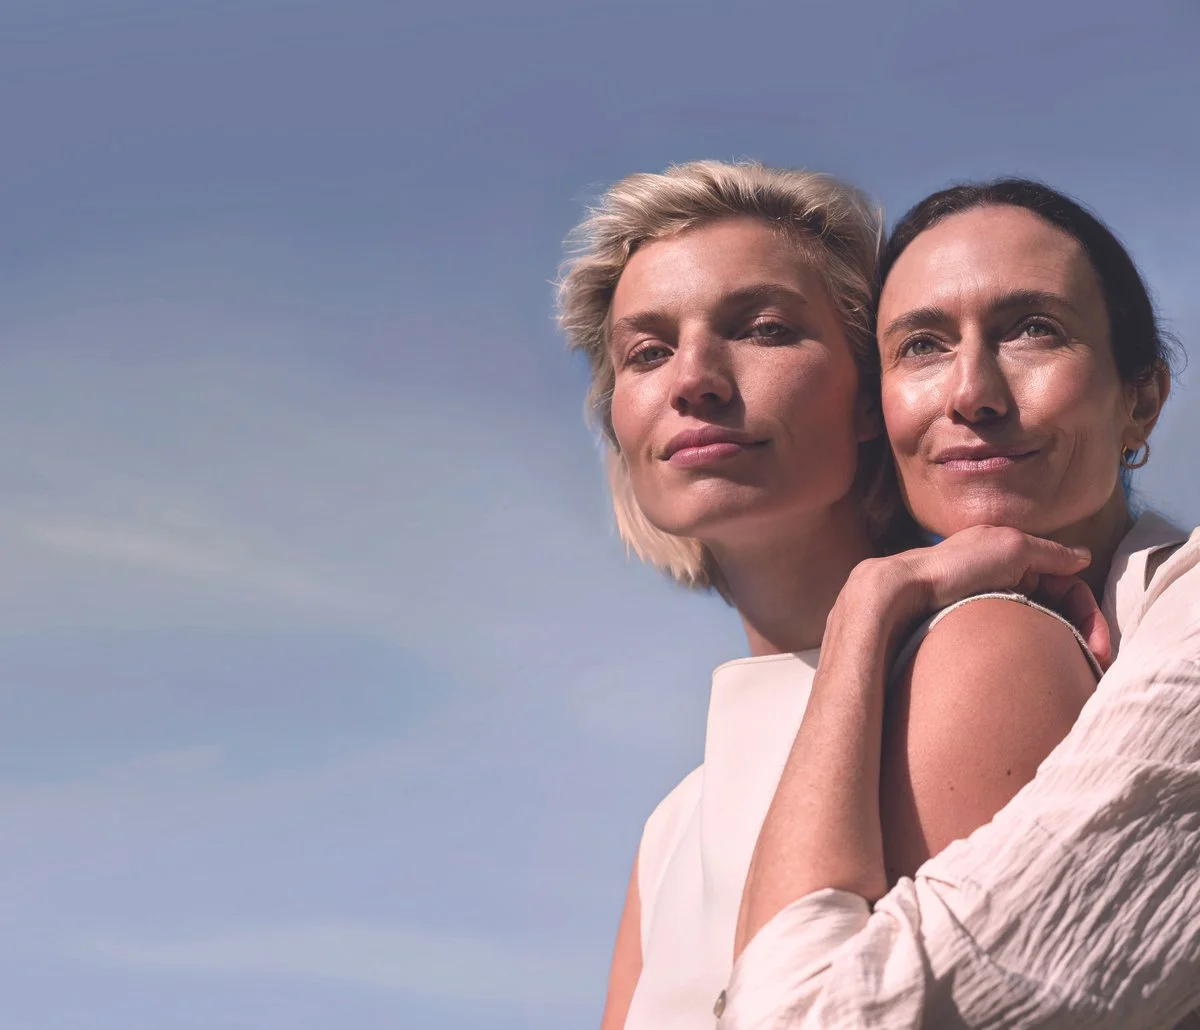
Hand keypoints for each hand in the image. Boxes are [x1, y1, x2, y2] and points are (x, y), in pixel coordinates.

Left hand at [853, 525, 1111, 666]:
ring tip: (1068, 670)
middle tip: (1093, 665)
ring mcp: (985, 601)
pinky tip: (1034, 666)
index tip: (1101, 648)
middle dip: (1078, 633)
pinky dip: (1028, 650)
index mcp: (1014, 555)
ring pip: (1034, 624)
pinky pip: (1009, 638)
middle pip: (1055, 607)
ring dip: (1056, 644)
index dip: (1088, 614)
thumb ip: (1049, 552)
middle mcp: (1002, 577)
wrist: (901, 591)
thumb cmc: (955, 566)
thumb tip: (1083, 557)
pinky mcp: (968, 623)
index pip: (1068, 586)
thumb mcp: (1010, 546)